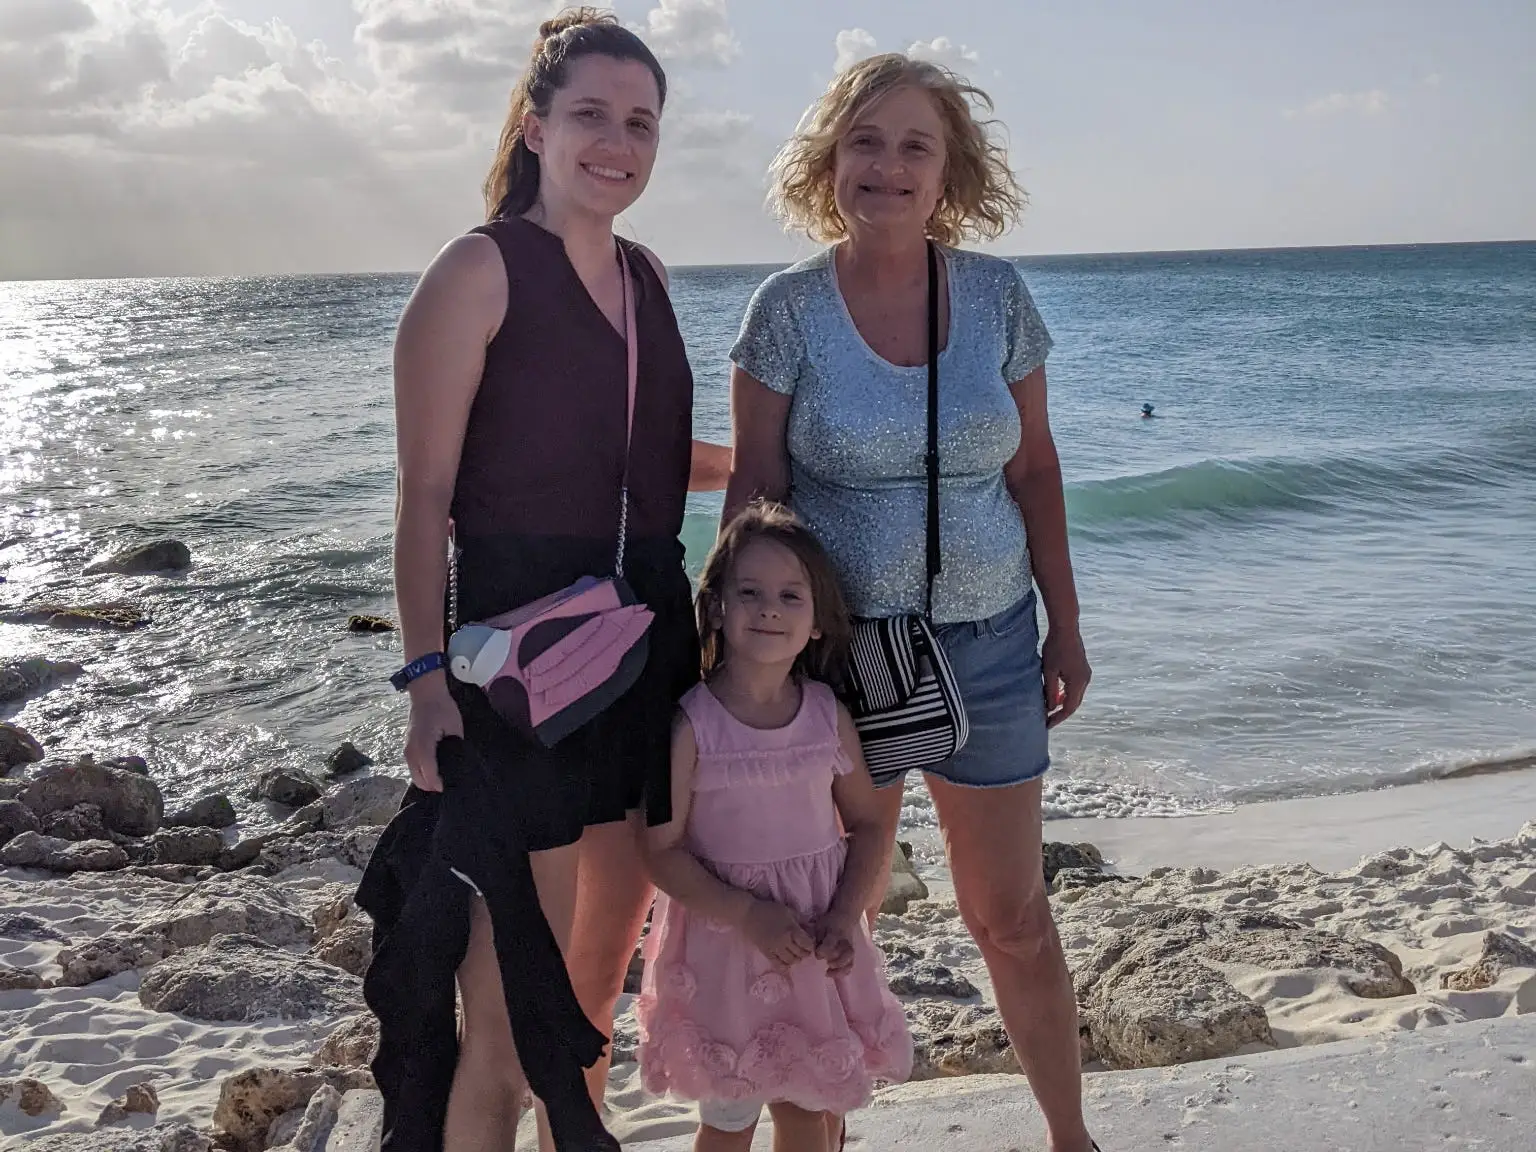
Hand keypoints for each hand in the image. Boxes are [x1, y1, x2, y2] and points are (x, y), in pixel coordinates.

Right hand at [404, 676, 462, 791]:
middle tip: (450, 783)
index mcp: (423, 747)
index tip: (453, 786)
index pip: (430, 776)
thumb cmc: (442, 708)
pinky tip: (435, 769)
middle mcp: (411, 752)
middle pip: (420, 781)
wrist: (425, 693)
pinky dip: (422, 772)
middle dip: (434, 786)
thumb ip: (455, 747)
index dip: (441, 784)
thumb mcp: (454, 727)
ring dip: (427, 780)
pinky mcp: (407, 747)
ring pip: (415, 776)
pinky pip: (413, 767)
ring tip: (444, 777)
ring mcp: (407, 750)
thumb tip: (458, 763)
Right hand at [740, 899, 814, 967]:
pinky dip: (784, 966)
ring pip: (791, 961)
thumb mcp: (789, 911)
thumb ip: (801, 921)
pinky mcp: (766, 953)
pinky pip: (778, 965)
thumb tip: (811, 930)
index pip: (807, 944)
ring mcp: (775, 949)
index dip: (811, 945)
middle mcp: (784, 941)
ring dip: (795, 959)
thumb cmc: (770, 910)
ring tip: (794, 954)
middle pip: (800, 954)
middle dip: (805, 953)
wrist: (749, 914)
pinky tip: (786, 963)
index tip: (810, 942)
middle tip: (803, 949)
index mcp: (791, 930)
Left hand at [813, 908, 860, 975]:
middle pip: (843, 955)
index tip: (817, 953)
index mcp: (835, 933)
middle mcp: (844, 942)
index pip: (830, 945)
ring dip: (840, 970)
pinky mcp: (852, 953)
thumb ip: (817, 939)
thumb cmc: (829, 922)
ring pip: (849, 961)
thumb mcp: (820, 926)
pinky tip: (835, 975)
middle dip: (835, 962)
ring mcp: (850, 948)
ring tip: (829, 973)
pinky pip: (851, 964)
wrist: (845, 918)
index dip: (823, 951)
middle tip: (827, 963)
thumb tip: (816, 953)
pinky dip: (844, 972)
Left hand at [1041, 623, 1090, 728]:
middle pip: (1074, 703)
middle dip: (1061, 713)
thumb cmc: (1055, 647)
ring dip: (1063, 703)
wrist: (1066, 628)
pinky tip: (1056, 693)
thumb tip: (1050, 708)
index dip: (1058, 718)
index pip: (1069, 708)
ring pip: (1075, 695)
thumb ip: (1050, 691)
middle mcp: (1085, 680)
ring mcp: (1086, 674)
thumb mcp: (1048, 671)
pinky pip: (1076, 687)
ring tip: (1049, 709)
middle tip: (1047, 720)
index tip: (1046, 725)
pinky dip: (1066, 693)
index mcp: (1078, 682)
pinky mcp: (1083, 669)